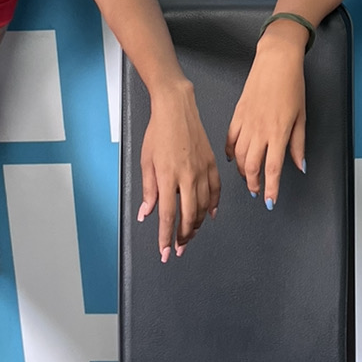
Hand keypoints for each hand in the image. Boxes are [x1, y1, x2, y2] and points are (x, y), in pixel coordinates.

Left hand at [137, 80, 220, 260]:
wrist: (177, 108)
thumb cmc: (158, 132)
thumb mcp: (146, 161)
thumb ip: (149, 190)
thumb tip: (146, 213)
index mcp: (168, 177)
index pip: (167, 216)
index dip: (166, 238)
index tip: (165, 252)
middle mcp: (188, 177)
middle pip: (189, 217)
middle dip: (183, 237)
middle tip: (179, 249)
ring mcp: (203, 170)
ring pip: (204, 207)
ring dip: (197, 225)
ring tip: (190, 234)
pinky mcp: (212, 164)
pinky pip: (216, 192)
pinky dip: (213, 206)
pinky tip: (210, 215)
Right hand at [224, 32, 306, 209]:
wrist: (276, 61)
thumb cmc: (292, 85)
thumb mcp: (301, 117)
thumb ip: (298, 144)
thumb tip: (300, 165)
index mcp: (279, 132)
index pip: (272, 168)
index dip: (270, 188)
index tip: (269, 201)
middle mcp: (260, 130)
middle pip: (252, 166)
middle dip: (253, 183)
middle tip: (257, 191)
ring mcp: (246, 122)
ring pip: (239, 156)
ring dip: (243, 171)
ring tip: (248, 178)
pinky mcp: (238, 114)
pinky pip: (231, 139)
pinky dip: (231, 152)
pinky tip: (235, 158)